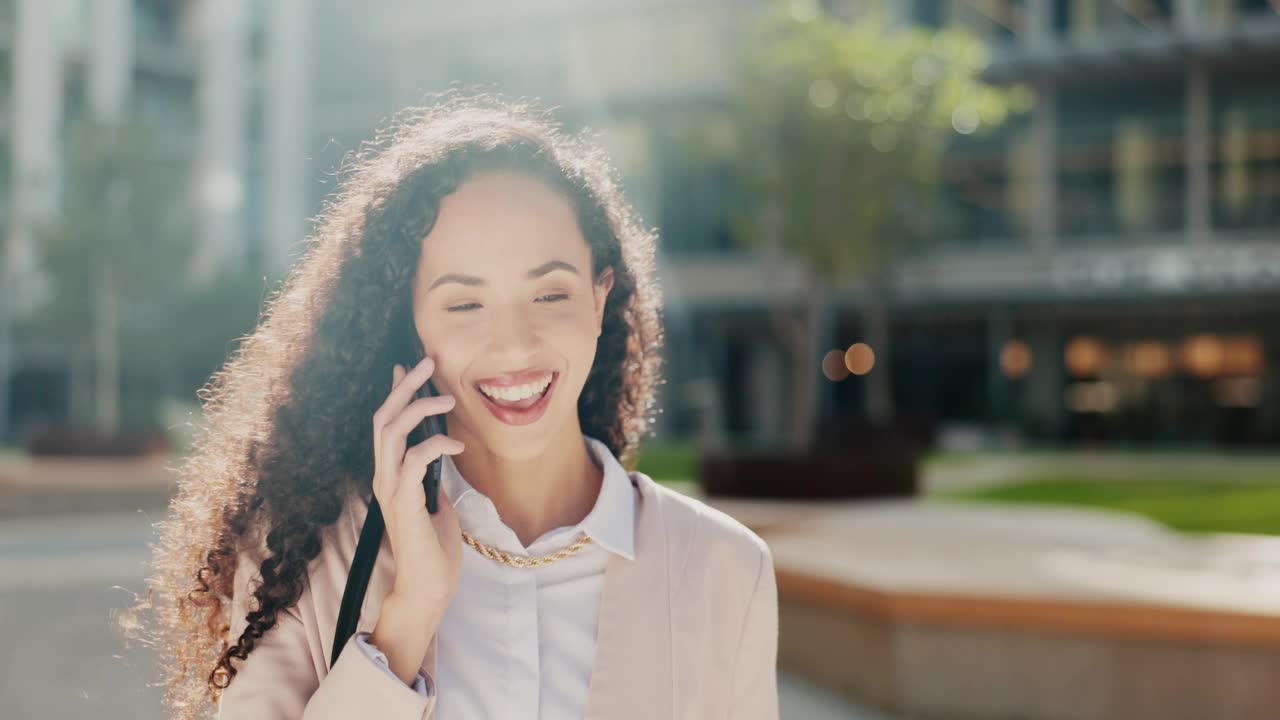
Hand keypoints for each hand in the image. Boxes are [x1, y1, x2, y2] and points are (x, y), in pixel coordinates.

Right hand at [369, 356, 463, 682]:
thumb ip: (432, 475)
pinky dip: (434, 445)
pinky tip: (456, 444)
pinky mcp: (402, 503)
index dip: (395, 393)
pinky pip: (412, 460)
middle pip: (383, 418)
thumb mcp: (436, 501)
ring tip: (448, 398)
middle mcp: (383, 477)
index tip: (406, 366)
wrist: (428, 587)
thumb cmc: (434, 548)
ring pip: (391, 432)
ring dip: (418, 408)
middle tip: (426, 362)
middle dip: (404, 386)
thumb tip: (441, 449)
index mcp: (390, 475)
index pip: (386, 424)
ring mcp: (389, 489)